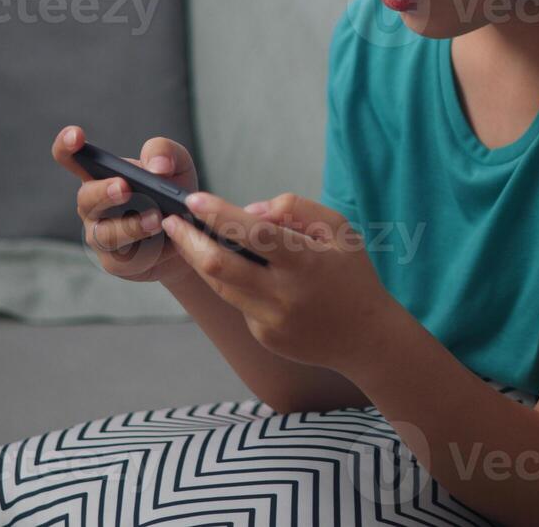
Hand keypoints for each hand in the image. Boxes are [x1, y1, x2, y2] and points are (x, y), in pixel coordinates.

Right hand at [53, 124, 196, 282]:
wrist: (190, 237)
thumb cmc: (173, 194)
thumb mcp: (178, 164)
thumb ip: (164, 152)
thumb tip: (155, 167)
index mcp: (101, 175)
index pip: (71, 158)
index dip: (66, 145)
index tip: (76, 135)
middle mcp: (93, 205)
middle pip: (86, 197)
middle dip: (104, 191)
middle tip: (124, 187)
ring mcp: (100, 235)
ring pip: (104, 232)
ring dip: (130, 225)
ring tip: (156, 218)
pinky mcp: (114, 261)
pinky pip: (122, 257)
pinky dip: (144, 247)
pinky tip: (162, 240)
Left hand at [159, 191, 404, 372]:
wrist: (368, 339)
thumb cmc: (352, 275)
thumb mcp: (339, 230)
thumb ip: (296, 209)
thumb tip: (249, 210)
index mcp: (306, 262)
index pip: (254, 233)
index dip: (219, 215)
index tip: (193, 199)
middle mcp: (285, 294)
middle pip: (219, 266)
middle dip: (188, 240)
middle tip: (170, 221)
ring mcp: (272, 320)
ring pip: (220, 286)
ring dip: (199, 260)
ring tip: (186, 238)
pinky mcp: (265, 337)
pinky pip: (240, 303)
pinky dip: (235, 283)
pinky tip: (240, 272)